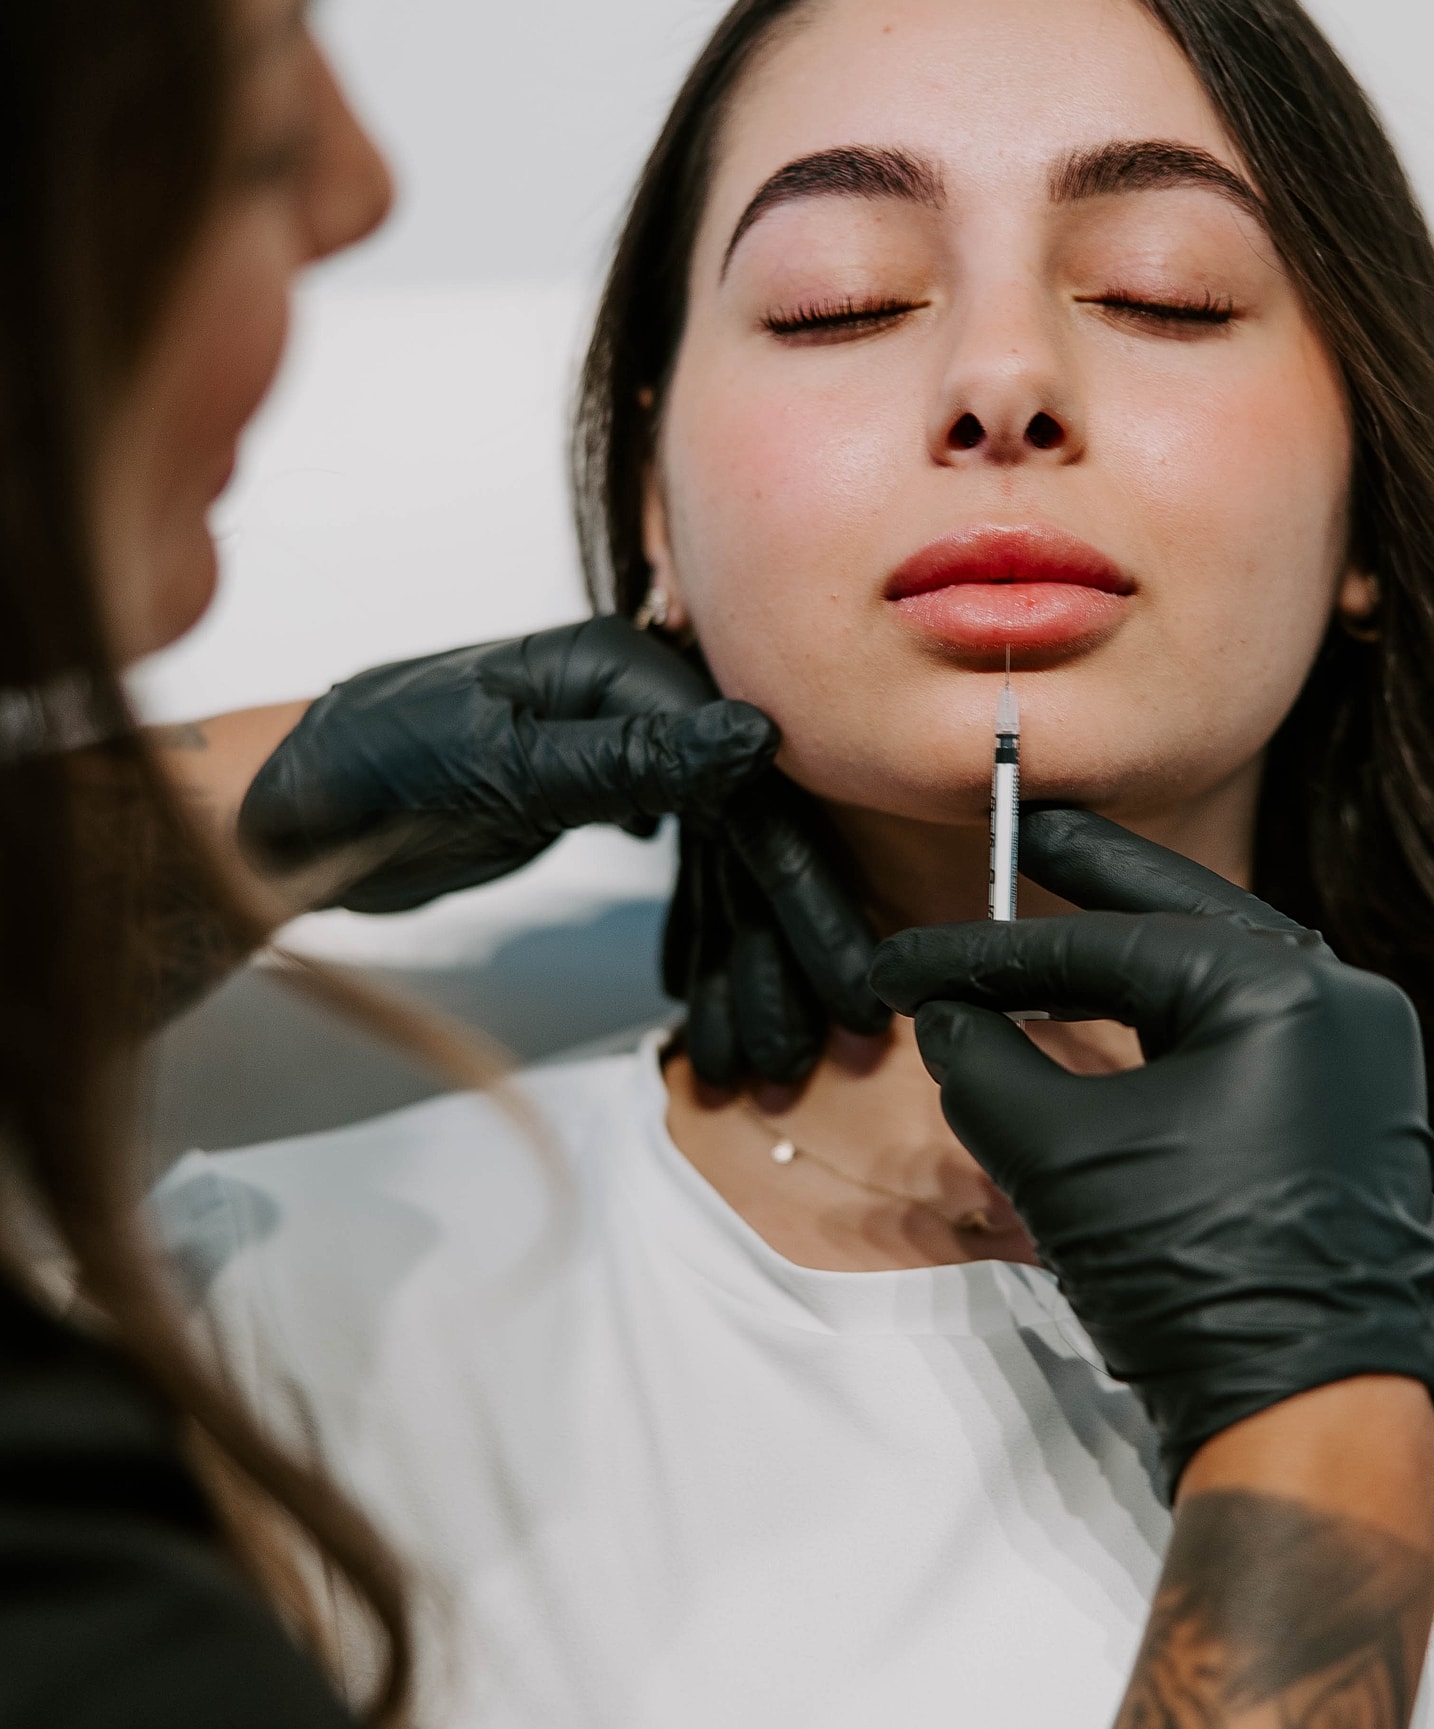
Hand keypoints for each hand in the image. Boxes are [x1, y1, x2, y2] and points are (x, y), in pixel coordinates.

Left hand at [237, 617, 887, 1081]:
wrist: (290, 805)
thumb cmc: (369, 764)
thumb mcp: (501, 763)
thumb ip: (629, 758)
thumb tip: (758, 741)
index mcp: (627, 672)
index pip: (751, 791)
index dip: (803, 890)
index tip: (848, 977)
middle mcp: (644, 706)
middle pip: (751, 834)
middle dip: (790, 944)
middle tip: (840, 1036)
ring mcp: (627, 757)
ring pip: (720, 869)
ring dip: (748, 963)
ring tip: (777, 1057)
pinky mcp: (602, 805)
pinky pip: (679, 883)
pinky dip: (700, 948)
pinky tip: (719, 1013)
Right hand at [870, 806, 1433, 1497]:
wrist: (1305, 1424)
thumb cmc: (1189, 1279)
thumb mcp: (1058, 1159)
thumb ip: (986, 1064)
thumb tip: (946, 1016)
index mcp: (1288, 992)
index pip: (1107, 944)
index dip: (987, 953)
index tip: (903, 964)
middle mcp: (1345, 1008)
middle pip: (1187, 923)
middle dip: (1094, 886)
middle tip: (1025, 828)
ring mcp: (1362, 1069)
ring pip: (1224, 981)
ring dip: (1134, 959)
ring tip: (1059, 919)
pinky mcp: (1354, 1127)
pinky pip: (1253, 1041)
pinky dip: (1176, 1023)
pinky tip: (1122, 1016)